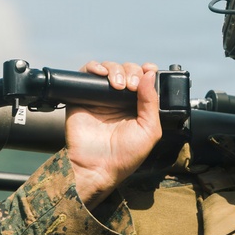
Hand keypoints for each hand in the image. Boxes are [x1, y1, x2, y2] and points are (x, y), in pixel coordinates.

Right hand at [65, 61, 161, 206]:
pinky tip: (101, 73)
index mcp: (137, 106)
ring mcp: (101, 97)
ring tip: (118, 85)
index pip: (144, 79)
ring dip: (116, 70)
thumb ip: (152, 102)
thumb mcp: (149, 130)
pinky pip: (86, 73)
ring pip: (109, 68)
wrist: (96, 167)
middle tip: (131, 85)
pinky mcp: (82, 96)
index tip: (148, 69)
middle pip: (127, 70)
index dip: (146, 70)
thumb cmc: (125, 155)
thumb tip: (150, 74)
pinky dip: (94, 67)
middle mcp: (120, 99)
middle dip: (132, 72)